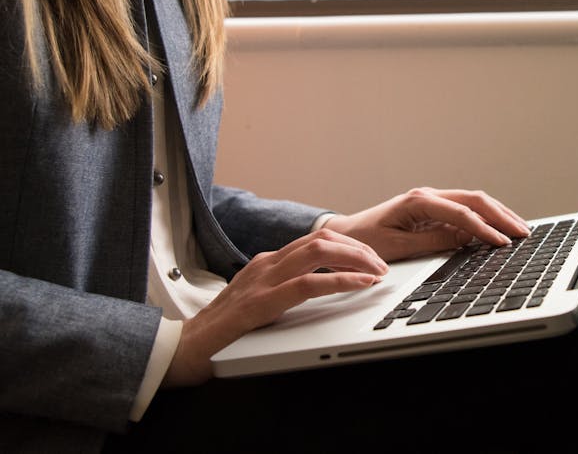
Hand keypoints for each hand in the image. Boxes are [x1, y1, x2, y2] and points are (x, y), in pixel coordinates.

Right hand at [162, 228, 387, 386]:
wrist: (184, 350)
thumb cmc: (224, 331)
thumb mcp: (262, 301)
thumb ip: (286, 289)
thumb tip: (323, 285)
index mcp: (268, 262)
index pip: (316, 240)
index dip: (350, 246)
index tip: (372, 259)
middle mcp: (267, 263)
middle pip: (323, 238)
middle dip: (359, 248)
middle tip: (381, 265)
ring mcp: (263, 280)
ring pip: (319, 251)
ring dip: (356, 259)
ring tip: (377, 272)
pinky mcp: (262, 302)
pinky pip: (309, 284)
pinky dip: (341, 281)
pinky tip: (360, 286)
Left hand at [324, 187, 529, 261]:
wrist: (346, 234)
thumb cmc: (365, 240)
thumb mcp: (397, 247)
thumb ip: (432, 242)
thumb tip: (463, 240)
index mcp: (418, 201)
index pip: (461, 212)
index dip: (484, 228)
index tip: (501, 242)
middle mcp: (428, 196)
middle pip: (474, 199)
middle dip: (501, 215)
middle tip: (523, 232)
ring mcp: (432, 201)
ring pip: (474, 202)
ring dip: (498, 214)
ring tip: (519, 229)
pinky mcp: (434, 210)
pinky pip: (466, 211)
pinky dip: (486, 218)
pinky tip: (500, 228)